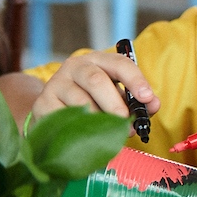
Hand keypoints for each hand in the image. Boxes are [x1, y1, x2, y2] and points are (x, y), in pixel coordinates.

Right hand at [32, 52, 159, 131]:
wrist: (55, 109)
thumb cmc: (95, 101)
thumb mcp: (118, 96)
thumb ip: (137, 100)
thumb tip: (153, 105)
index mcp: (99, 60)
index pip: (119, 63)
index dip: (135, 79)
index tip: (147, 98)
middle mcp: (75, 66)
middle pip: (96, 80)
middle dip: (116, 105)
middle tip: (128, 124)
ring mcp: (56, 83)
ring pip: (80, 101)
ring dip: (99, 121)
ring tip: (110, 134)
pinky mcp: (43, 103)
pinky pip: (64, 118)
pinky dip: (80, 129)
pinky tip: (88, 136)